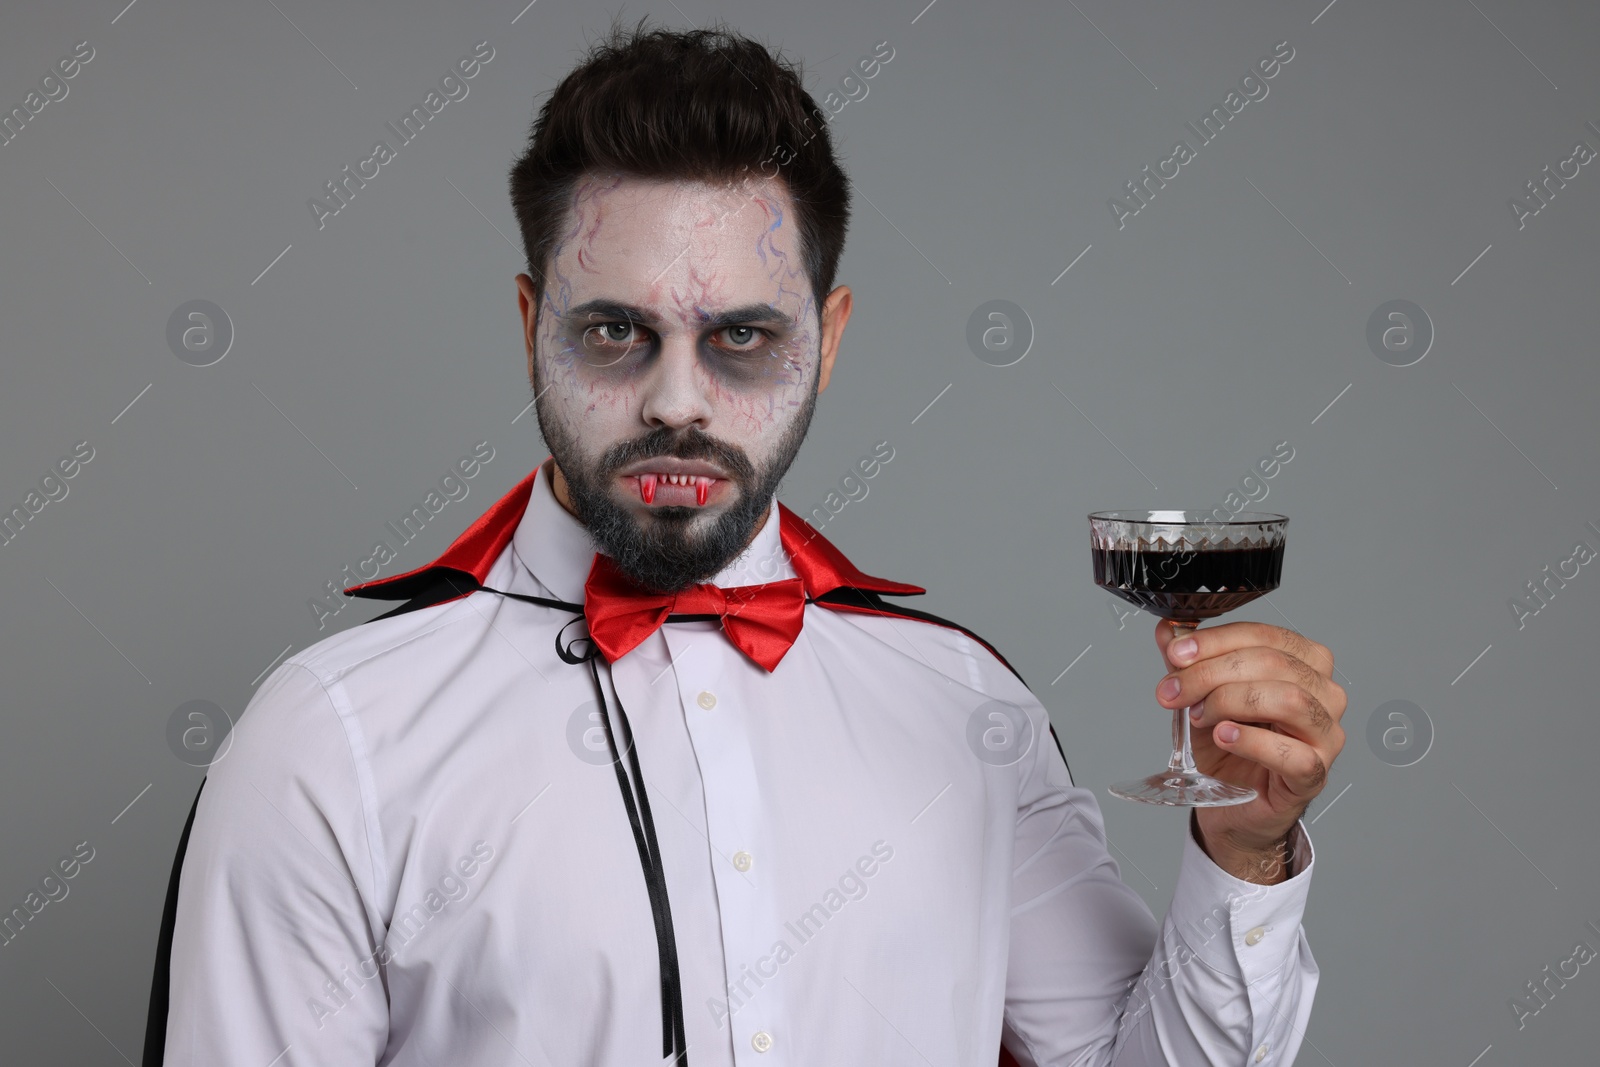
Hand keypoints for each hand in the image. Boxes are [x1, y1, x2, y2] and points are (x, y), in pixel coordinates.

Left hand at [1153, 619, 1345, 881]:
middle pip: (1274, 664)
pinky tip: (1224, 736)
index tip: (1175, 653)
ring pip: (1289, 700)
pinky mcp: (1314, 775)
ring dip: (1232, 701)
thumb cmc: (1227, 745)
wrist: (1231, 801)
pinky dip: (1253, 741)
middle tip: (1174, 690)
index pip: (1266, 635)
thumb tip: (1168, 631)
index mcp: (1304, 662)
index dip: (1216, 641)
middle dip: (1213, 672)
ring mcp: (1326, 736)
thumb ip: (1188, 663)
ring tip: (1200, 715)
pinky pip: (1292, 754)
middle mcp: (1324, 694)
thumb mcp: (1201, 695)